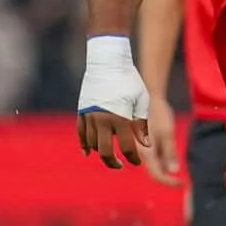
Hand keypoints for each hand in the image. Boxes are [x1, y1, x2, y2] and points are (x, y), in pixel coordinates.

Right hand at [76, 36, 150, 168]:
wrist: (107, 61)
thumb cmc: (128, 79)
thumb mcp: (141, 100)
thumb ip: (142, 124)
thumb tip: (145, 145)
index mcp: (121, 118)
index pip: (127, 147)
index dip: (133, 158)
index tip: (136, 162)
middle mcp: (103, 120)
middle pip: (105, 152)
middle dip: (113, 162)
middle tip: (119, 165)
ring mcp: (90, 116)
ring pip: (92, 144)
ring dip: (101, 153)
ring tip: (110, 154)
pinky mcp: (82, 111)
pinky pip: (80, 133)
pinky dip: (83, 145)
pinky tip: (88, 153)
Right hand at [141, 97, 180, 186]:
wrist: (147, 96)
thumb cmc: (158, 113)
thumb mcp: (167, 133)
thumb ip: (169, 152)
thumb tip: (173, 171)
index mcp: (146, 152)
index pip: (158, 175)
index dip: (170, 183)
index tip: (183, 183)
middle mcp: (140, 152)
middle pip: (153, 172)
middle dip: (167, 177)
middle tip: (181, 177)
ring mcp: (139, 148)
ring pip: (151, 165)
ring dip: (163, 169)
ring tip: (175, 163)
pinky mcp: (140, 142)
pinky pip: (150, 157)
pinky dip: (159, 161)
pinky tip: (167, 154)